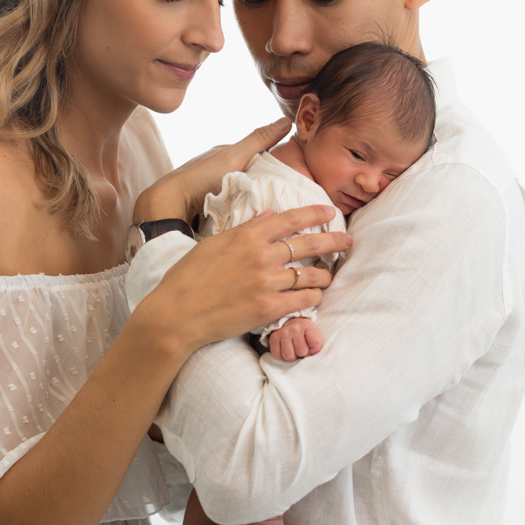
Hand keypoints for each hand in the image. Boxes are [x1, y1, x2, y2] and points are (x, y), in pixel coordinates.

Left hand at [133, 118, 292, 224]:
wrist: (172, 204)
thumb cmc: (202, 177)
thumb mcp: (235, 156)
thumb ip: (259, 140)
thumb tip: (287, 119)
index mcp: (228, 154)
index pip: (261, 153)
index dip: (279, 160)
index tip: (299, 171)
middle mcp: (222, 169)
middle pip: (254, 173)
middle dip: (270, 181)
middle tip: (291, 194)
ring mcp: (217, 188)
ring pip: (245, 190)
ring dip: (258, 197)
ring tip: (278, 208)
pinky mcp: (213, 205)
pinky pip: (236, 204)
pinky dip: (246, 207)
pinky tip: (257, 216)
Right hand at [140, 204, 350, 352]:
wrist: (177, 313)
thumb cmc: (188, 277)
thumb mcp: (214, 244)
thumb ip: (245, 228)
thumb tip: (269, 215)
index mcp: (247, 236)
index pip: (290, 218)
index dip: (314, 213)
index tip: (330, 211)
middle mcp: (261, 255)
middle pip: (308, 243)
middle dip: (333, 240)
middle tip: (347, 241)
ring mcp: (267, 282)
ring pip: (311, 274)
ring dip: (324, 275)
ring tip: (328, 277)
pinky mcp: (268, 308)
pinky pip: (304, 300)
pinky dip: (313, 297)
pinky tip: (314, 297)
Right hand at [269, 318, 322, 361]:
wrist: (288, 320)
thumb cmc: (303, 331)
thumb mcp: (314, 334)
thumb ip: (315, 346)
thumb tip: (306, 358)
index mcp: (307, 325)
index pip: (315, 343)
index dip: (313, 348)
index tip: (310, 343)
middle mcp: (294, 328)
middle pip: (301, 352)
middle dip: (301, 353)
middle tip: (300, 346)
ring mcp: (283, 333)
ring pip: (288, 356)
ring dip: (291, 356)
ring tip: (292, 348)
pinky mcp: (273, 338)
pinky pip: (277, 356)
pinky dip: (281, 356)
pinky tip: (284, 349)